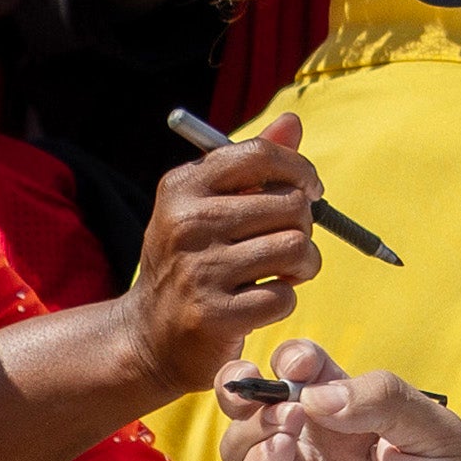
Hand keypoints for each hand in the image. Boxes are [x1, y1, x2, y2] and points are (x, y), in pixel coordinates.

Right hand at [118, 114, 322, 392]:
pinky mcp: (215, 315)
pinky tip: (262, 301)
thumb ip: (251, 166)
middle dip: (303, 225)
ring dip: (303, 265)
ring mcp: (199, 271)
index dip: (299, 169)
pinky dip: (284, 300)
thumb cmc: (189, 263)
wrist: (150, 336)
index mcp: (183, 187)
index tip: (310, 190)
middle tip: (287, 243)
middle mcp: (187, 223)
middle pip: (289, 204)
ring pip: (295, 249)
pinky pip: (284, 297)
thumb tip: (293, 123)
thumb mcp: (206, 207)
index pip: (259, 154)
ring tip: (283, 273)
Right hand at [216, 341, 460, 460]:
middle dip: (242, 385)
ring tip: (288, 427)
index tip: (300, 367)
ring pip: (243, 442)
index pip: (306, 372)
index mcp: (355, 413)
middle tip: (255, 388)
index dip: (292, 360)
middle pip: (259, 403)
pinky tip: (283, 454)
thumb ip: (382, 398)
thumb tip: (315, 395)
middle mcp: (320, 446)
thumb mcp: (435, 434)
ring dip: (253, 425)